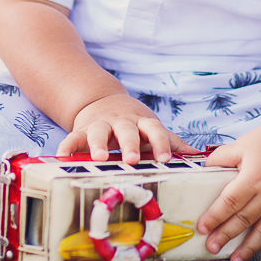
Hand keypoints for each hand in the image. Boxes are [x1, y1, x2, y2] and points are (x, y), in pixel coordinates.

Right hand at [56, 93, 193, 163]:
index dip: (160, 143)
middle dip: (130, 144)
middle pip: (127, 131)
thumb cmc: (134, 122)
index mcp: (142, 122)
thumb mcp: (152, 128)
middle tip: (132, 159)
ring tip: (99, 157)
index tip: (166, 159)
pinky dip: (68, 146)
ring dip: (98, 144)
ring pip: (99, 132)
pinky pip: (73, 137)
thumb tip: (197, 156)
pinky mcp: (82, 130)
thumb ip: (171, 142)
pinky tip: (63, 156)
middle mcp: (122, 122)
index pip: (154, 130)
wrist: (102, 101)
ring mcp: (100, 125)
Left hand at [197, 119, 260, 260]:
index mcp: (254, 176)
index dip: (215, 216)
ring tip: (233, 260)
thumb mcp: (240, 144)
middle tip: (210, 247)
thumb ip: (220, 159)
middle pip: (243, 219)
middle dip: (225, 235)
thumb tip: (203, 172)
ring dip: (246, 247)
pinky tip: (251, 250)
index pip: (230, 201)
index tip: (202, 227)